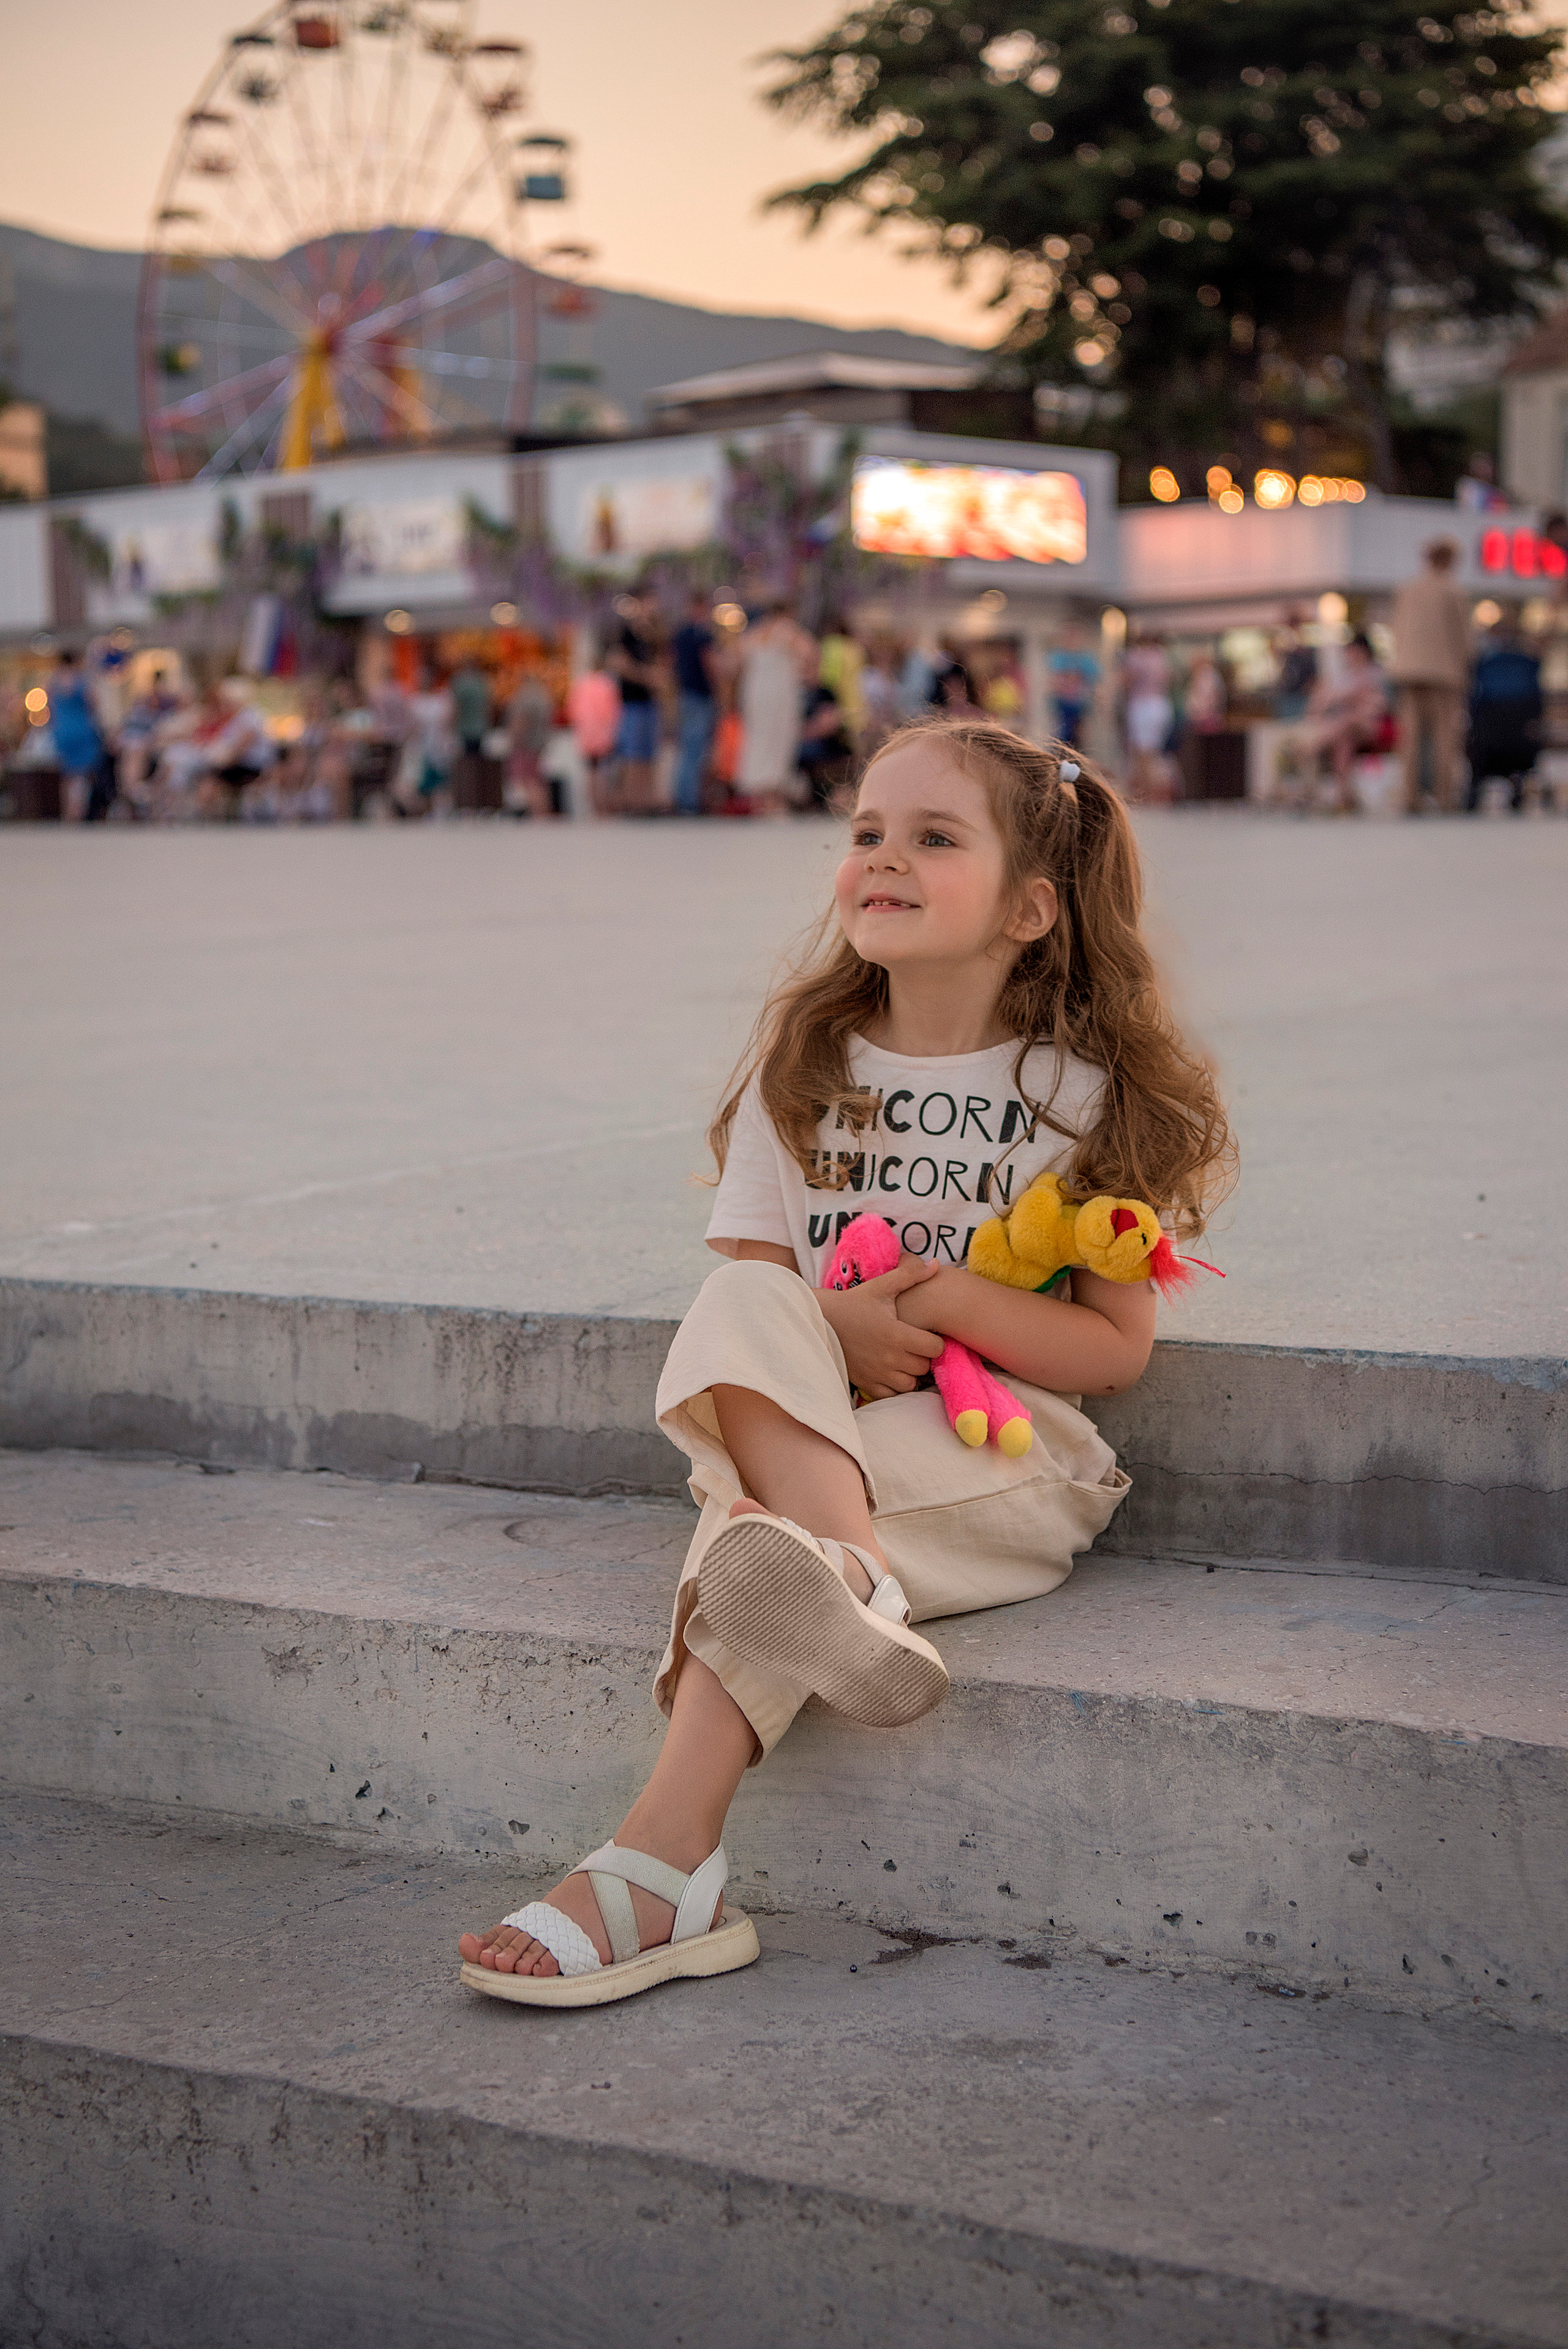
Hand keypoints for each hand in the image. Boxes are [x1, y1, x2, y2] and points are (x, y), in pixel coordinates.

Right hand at [819, 1258, 943, 1399]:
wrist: (821, 1322)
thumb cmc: (853, 1303)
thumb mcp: (881, 1287)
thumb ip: (910, 1275)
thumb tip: (936, 1264)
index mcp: (897, 1334)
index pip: (936, 1348)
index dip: (934, 1341)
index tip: (924, 1334)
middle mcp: (890, 1358)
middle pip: (925, 1367)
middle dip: (922, 1357)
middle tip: (913, 1346)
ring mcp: (878, 1374)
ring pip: (910, 1384)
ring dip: (910, 1374)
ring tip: (902, 1359)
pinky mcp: (866, 1385)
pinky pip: (891, 1395)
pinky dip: (894, 1387)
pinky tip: (890, 1372)